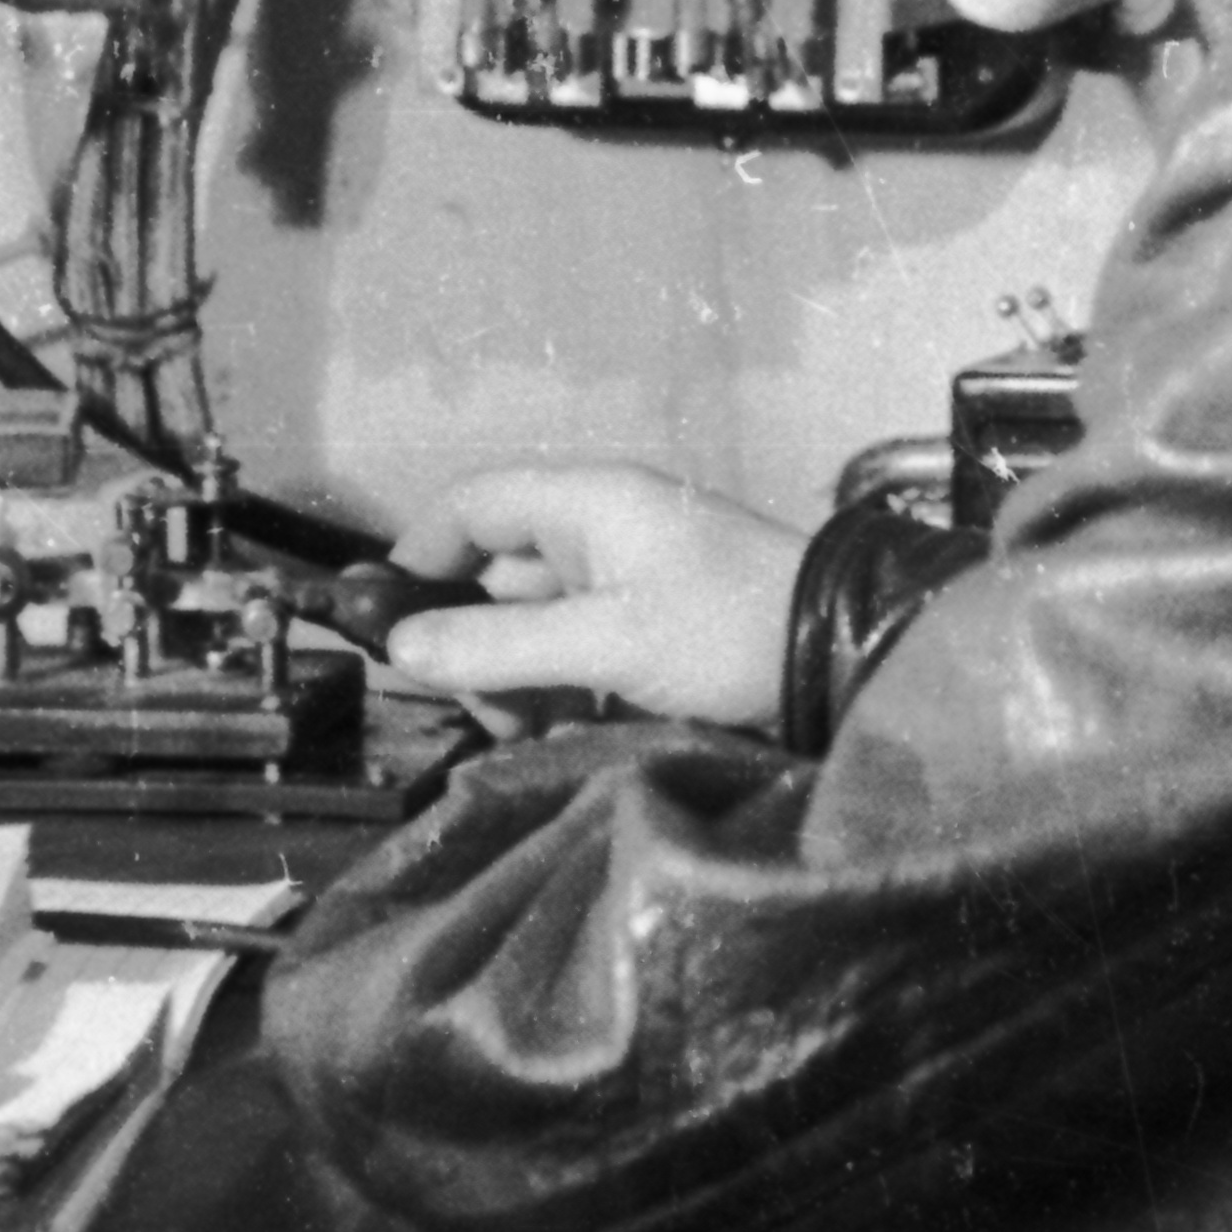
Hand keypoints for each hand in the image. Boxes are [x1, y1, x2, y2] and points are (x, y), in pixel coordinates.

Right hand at [371, 465, 812, 731]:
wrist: (846, 656)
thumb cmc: (726, 632)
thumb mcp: (606, 642)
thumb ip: (499, 645)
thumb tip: (401, 647)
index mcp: (587, 502)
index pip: (469, 507)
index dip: (417, 560)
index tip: (385, 632)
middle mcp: (600, 527)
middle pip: (494, 575)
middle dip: (473, 646)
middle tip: (485, 714)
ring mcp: (628, 576)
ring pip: (532, 622)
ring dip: (515, 678)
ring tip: (529, 730)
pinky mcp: (651, 625)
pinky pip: (575, 649)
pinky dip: (559, 688)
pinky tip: (565, 729)